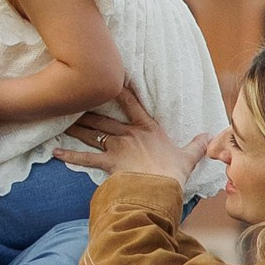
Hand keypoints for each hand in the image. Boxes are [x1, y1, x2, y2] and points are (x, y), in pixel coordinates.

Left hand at [61, 83, 207, 186]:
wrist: (160, 187)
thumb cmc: (174, 172)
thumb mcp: (188, 157)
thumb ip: (197, 145)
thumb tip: (209, 135)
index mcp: (148, 129)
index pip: (132, 103)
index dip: (119, 89)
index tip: (110, 77)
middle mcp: (129, 134)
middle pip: (105, 118)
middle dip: (88, 108)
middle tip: (74, 98)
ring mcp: (117, 148)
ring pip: (92, 133)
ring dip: (76, 127)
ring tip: (62, 118)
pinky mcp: (108, 163)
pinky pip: (85, 158)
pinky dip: (69, 155)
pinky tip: (55, 152)